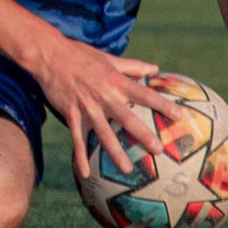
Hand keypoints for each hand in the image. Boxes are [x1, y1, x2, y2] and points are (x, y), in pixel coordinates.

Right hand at [29, 38, 189, 179]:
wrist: (49, 55)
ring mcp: (87, 107)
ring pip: (104, 134)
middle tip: (158, 150)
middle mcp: (104, 96)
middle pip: (127, 119)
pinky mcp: (71, 114)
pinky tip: (85, 174)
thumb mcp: (108, 58)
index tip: (178, 117)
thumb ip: (133, 66)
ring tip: (127, 170)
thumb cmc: (80, 54)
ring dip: (115, 153)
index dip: (162, 105)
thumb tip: (154, 68)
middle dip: (143, 135)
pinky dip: (80, 157)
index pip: (144, 95)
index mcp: (115, 81)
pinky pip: (77, 139)